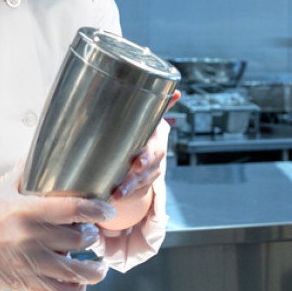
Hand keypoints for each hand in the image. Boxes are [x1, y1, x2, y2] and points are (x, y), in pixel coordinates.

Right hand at [0, 163, 113, 290]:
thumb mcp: (4, 187)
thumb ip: (29, 170)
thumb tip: (52, 149)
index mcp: (25, 211)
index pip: (71, 209)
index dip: (96, 209)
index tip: (107, 210)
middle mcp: (29, 239)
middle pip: (79, 239)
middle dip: (93, 236)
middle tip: (94, 233)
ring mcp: (28, 265)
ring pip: (76, 272)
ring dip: (94, 269)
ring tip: (99, 264)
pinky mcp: (25, 285)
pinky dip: (77, 289)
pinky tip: (80, 281)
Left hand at [104, 113, 172, 230]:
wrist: (143, 155)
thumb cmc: (142, 133)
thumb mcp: (147, 119)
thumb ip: (158, 106)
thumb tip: (178, 91)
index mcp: (156, 141)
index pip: (155, 149)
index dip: (147, 156)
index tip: (137, 162)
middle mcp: (156, 159)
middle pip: (148, 171)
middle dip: (136, 176)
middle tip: (123, 184)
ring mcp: (150, 174)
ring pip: (141, 183)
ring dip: (128, 189)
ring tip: (116, 193)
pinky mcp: (141, 187)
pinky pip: (135, 193)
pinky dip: (125, 196)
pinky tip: (113, 198)